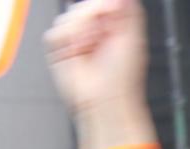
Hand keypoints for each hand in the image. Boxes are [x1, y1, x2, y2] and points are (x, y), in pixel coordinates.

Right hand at [45, 0, 153, 148]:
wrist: (106, 98)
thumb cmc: (122, 76)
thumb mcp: (134, 38)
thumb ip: (130, 12)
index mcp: (111, 25)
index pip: (102, 3)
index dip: (102, 6)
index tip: (111, 10)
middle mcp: (92, 29)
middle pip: (83, 5)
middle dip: (92, 16)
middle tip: (103, 34)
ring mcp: (74, 37)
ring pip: (68, 16)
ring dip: (82, 31)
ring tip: (92, 48)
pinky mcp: (58, 47)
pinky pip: (56, 32)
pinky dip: (68, 41)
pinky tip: (79, 52)